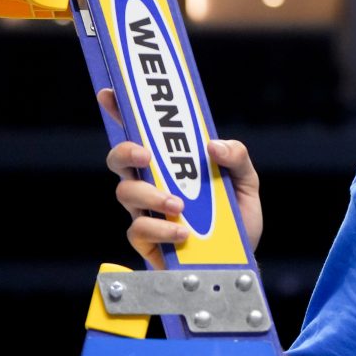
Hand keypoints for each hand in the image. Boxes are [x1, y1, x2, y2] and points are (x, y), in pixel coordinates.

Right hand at [99, 88, 264, 269]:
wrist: (240, 262)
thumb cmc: (237, 218)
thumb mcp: (246, 180)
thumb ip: (236, 156)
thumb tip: (212, 145)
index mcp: (172, 164)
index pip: (141, 133)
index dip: (121, 112)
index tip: (110, 94)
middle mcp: (152, 184)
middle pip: (119, 160)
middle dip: (126, 151)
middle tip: (146, 155)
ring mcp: (146, 212)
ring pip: (125, 192)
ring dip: (151, 194)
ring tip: (179, 205)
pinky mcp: (146, 241)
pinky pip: (138, 230)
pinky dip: (160, 228)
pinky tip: (182, 232)